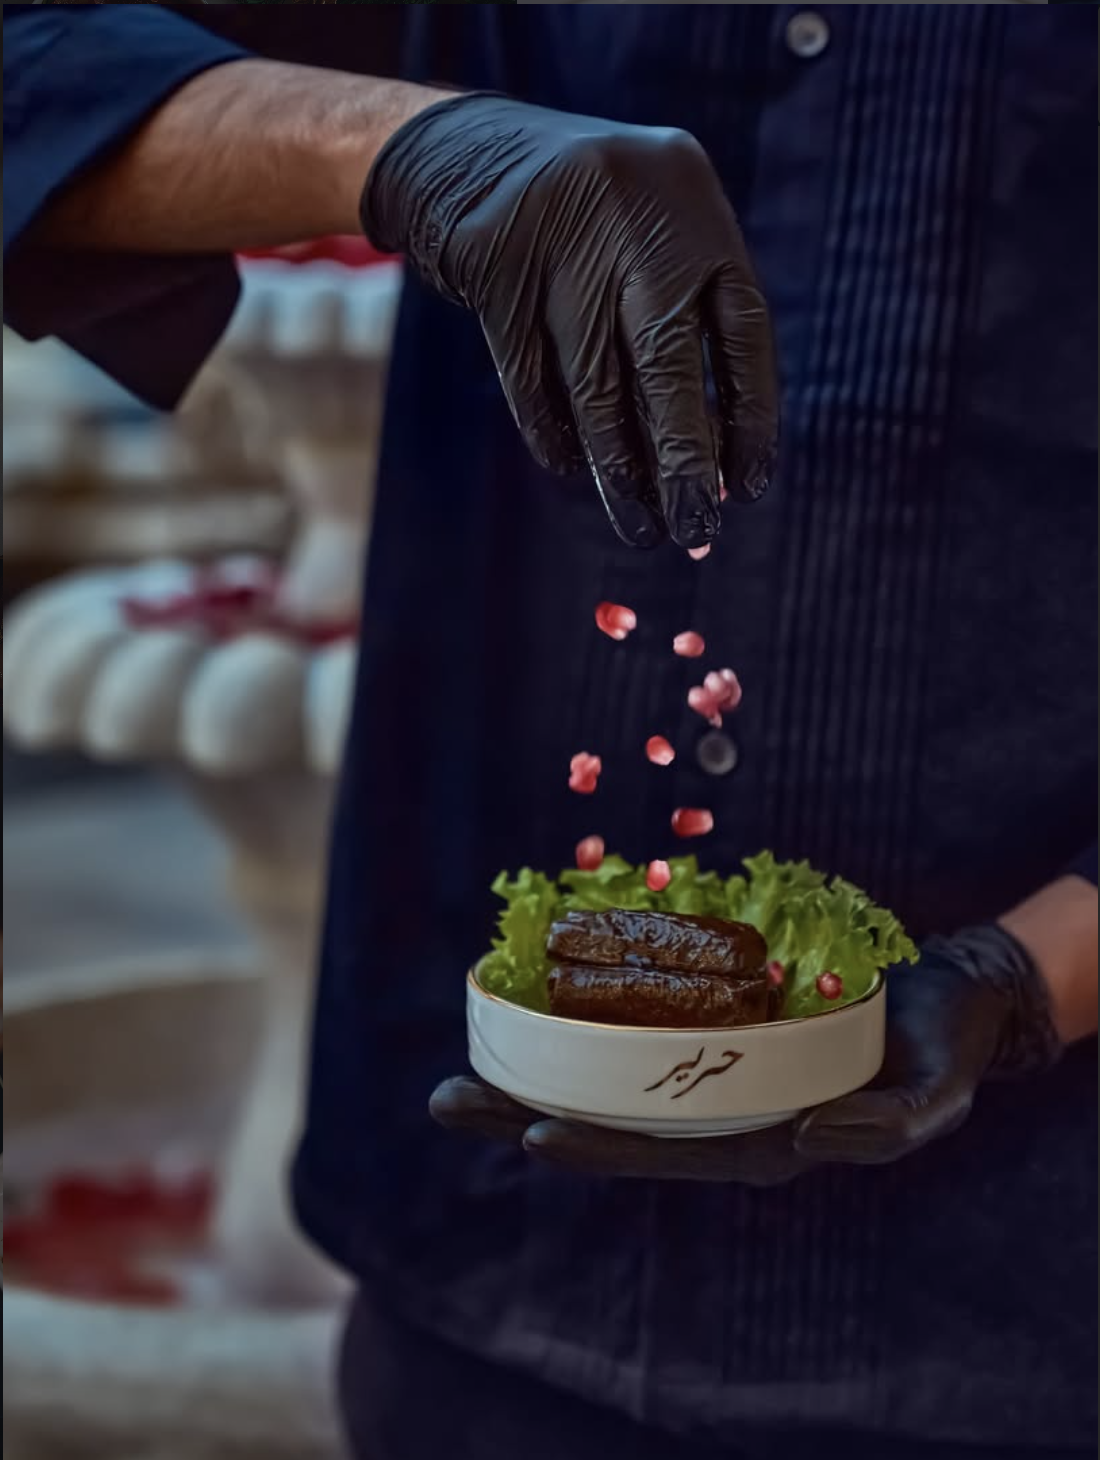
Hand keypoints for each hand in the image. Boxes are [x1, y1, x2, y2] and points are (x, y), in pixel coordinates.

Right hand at [361, 94, 778, 550]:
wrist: (465, 149)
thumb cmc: (584, 218)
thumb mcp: (651, 235)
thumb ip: (687, 321)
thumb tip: (718, 466)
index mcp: (692, 204)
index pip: (741, 328)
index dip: (750, 414)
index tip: (749, 487)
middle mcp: (633, 215)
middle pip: (668, 363)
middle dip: (684, 459)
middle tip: (696, 528)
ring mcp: (559, 237)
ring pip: (595, 383)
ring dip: (619, 468)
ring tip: (642, 526)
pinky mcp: (495, 265)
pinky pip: (531, 378)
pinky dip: (555, 432)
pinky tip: (575, 469)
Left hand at [430, 925, 1062, 1182]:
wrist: (951, 995)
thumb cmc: (940, 1049)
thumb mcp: (931, 1098)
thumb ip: (884, 1127)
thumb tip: (812, 1138)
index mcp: (764, 1138)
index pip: (665, 1153)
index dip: (598, 1148)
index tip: (529, 1139)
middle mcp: (722, 1107)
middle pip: (612, 1116)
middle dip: (525, 1111)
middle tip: (446, 1100)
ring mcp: (710, 1063)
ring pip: (609, 1072)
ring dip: (535, 1065)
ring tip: (460, 1057)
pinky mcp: (712, 1017)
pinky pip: (637, 1022)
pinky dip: (582, 1014)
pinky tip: (528, 999)